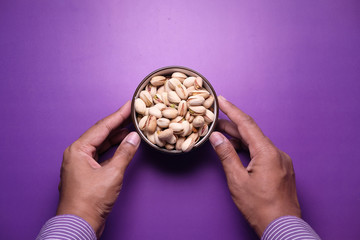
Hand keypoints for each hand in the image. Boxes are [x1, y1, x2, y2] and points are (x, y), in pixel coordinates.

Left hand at [56, 101, 139, 236]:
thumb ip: (124, 153)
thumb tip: (134, 138)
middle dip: (118, 124)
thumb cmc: (90, 201)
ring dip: (116, 136)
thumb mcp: (112, 174)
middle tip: (132, 114)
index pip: (102, 127)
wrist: (79, 224)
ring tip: (131, 127)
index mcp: (78, 150)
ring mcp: (81, 163)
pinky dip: (113, 149)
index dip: (118, 115)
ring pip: (101, 144)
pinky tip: (123, 145)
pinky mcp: (87, 172)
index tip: (129, 105)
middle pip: (101, 133)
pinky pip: (101, 154)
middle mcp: (77, 153)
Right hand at [210, 96, 300, 236]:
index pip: (247, 124)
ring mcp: (281, 161)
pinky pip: (263, 152)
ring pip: (257, 142)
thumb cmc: (260, 207)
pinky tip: (237, 149)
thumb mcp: (237, 180)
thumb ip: (226, 155)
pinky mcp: (281, 168)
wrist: (282, 226)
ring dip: (239, 138)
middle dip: (232, 126)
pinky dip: (248, 148)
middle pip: (251, 133)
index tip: (221, 100)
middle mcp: (277, 153)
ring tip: (221, 134)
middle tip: (215, 120)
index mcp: (267, 152)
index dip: (232, 110)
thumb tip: (216, 137)